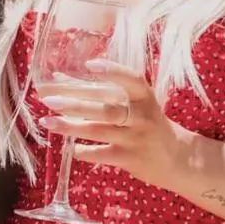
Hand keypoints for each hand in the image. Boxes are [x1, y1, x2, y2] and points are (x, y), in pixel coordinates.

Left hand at [37, 59, 188, 189]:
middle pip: (107, 107)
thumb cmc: (145, 123)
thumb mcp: (132, 104)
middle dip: (75, 104)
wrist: (177, 158)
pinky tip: (70, 148)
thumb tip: (58, 77)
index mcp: (144, 97)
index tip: (90, 64)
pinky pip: (103, 154)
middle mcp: (142, 116)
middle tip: (48, 100)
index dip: (113, 71)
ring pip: (100, 131)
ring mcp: (137, 139)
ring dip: (71, 127)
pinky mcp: (132, 159)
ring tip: (47, 122)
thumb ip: (98, 90)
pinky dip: (85, 151)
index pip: (131, 79)